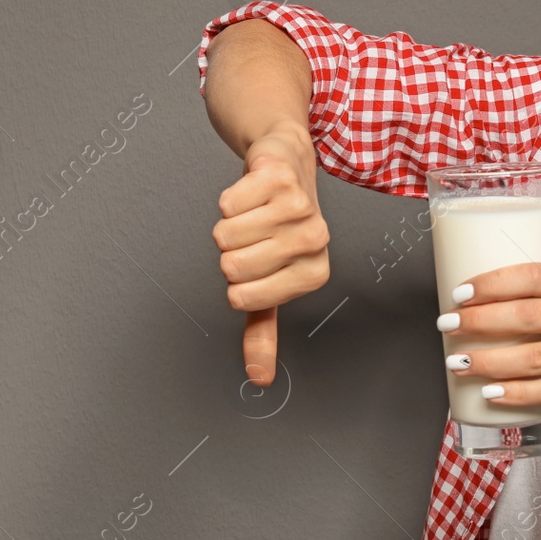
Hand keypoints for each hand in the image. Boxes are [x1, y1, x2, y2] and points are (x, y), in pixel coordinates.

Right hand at [212, 122, 329, 385]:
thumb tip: (259, 377)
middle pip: (231, 265)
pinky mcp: (281, 175)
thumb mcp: (273, 281)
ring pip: (226, 233)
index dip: (236, 283)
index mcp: (313, 273)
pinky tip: (252, 190)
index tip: (257, 265)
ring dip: (228, 223)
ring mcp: (301, 205)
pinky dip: (229, 196)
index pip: (243, 297)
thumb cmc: (278, 226)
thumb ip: (264, 330)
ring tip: (253, 213)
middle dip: (230, 251)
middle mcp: (314, 240)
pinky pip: (229, 200)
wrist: (286, 162)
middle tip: (254, 235)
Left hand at [435, 262, 540, 428]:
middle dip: (481, 321)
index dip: (494, 283)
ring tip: (459, 362)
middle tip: (448, 325)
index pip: (538, 275)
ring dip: (491, 360)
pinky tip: (491, 392)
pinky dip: (517, 393)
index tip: (460, 293)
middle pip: (531, 315)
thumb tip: (483, 297)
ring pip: (537, 356)